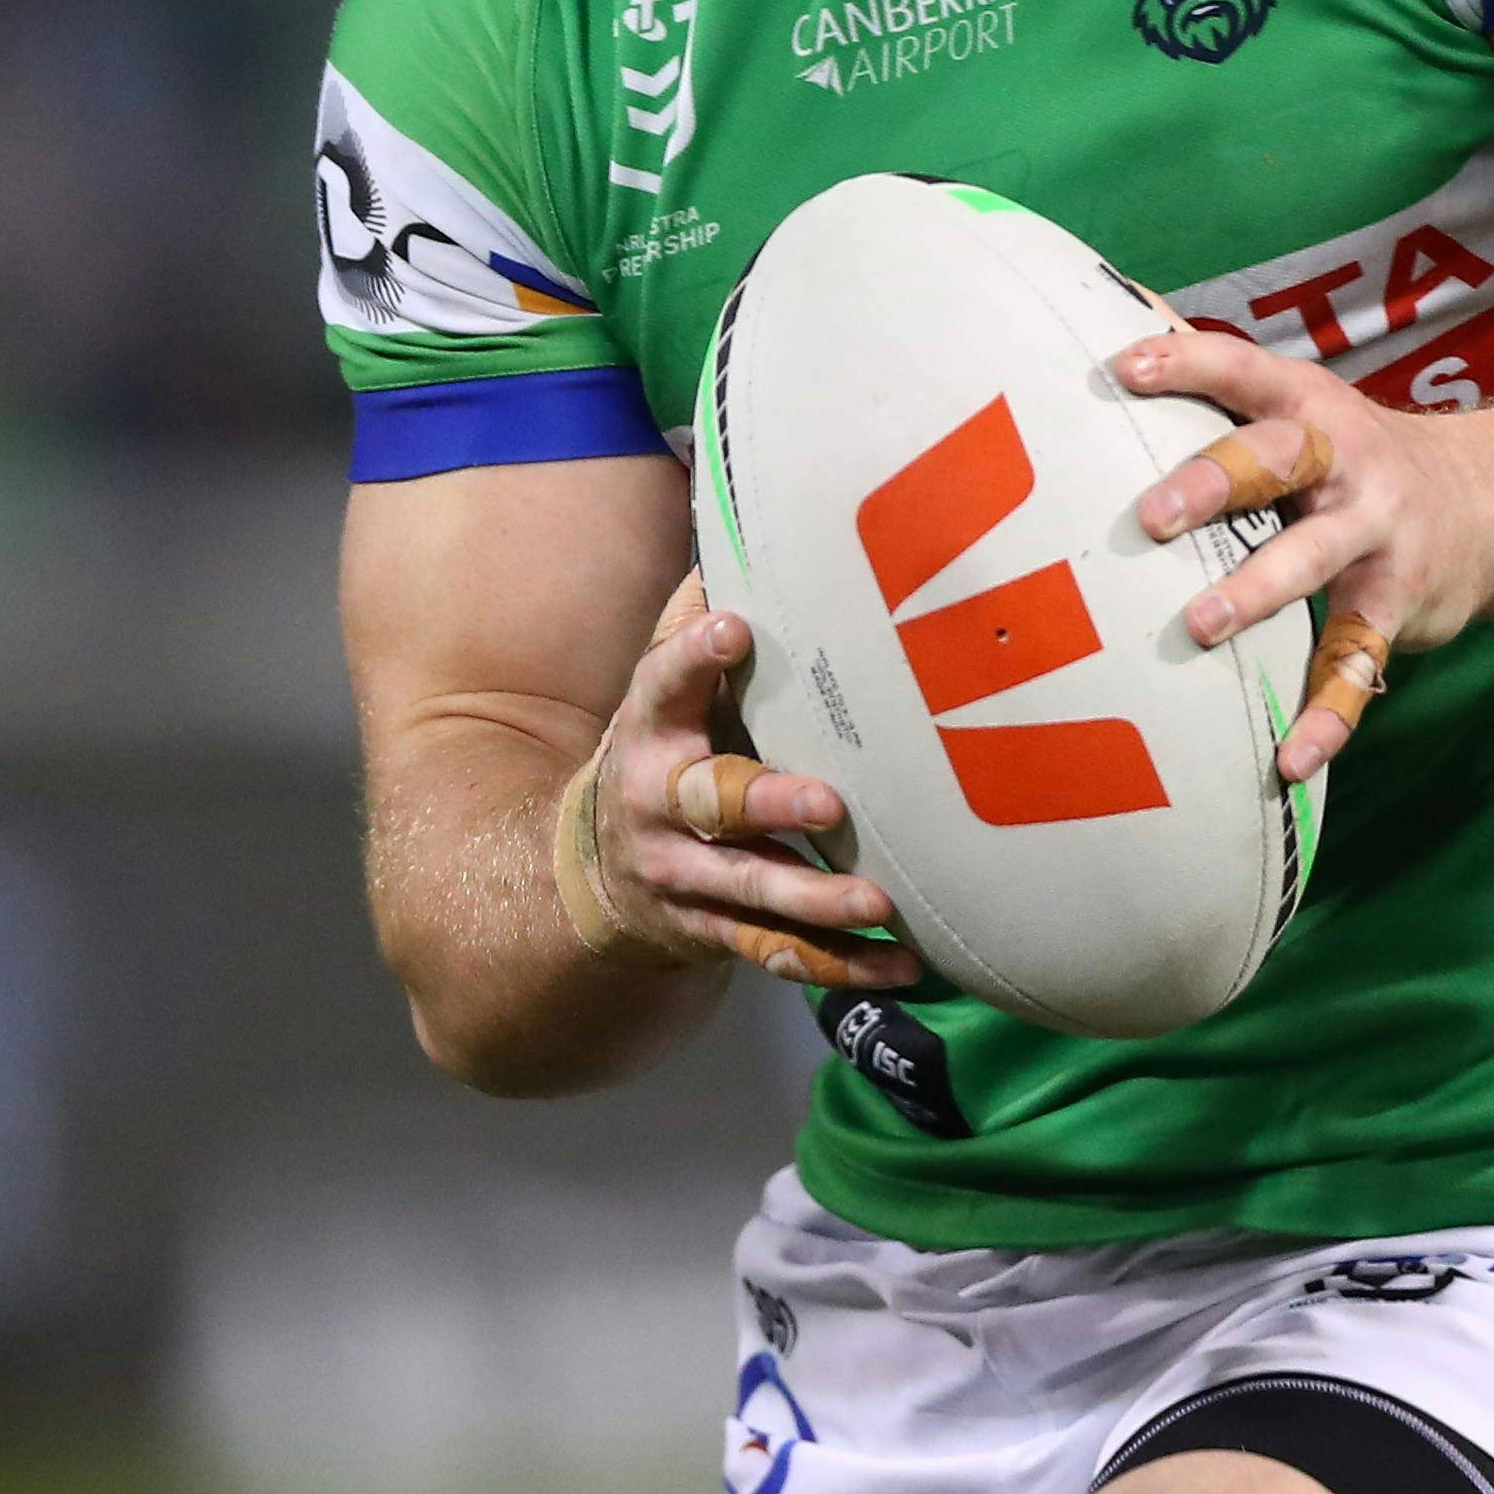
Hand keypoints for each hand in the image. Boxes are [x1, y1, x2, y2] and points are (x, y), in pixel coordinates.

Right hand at [555, 574, 919, 991]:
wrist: (593, 875)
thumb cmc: (662, 754)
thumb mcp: (659, 691)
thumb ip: (693, 626)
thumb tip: (737, 529)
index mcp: (652, 732)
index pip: (661, 684)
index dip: (691, 656)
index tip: (734, 628)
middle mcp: (663, 807)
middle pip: (712, 804)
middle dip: (768, 804)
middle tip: (829, 803)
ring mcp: (688, 879)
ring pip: (750, 892)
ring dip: (816, 898)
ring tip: (878, 900)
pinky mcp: (716, 934)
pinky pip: (779, 954)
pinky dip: (839, 964)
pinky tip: (899, 961)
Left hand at [1115, 331, 1493, 781]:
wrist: (1493, 504)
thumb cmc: (1355, 457)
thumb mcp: (1307, 410)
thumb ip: (1227, 393)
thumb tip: (1122, 347)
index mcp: (1311, 408)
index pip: (1246, 371)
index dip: (1189, 364)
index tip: (1125, 368)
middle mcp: (1346, 463)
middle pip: (1278, 461)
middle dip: (1215, 483)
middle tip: (1150, 517)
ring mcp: (1376, 537)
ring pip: (1314, 561)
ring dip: (1256, 593)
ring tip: (1198, 626)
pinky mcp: (1396, 606)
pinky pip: (1356, 665)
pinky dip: (1327, 717)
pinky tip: (1290, 762)